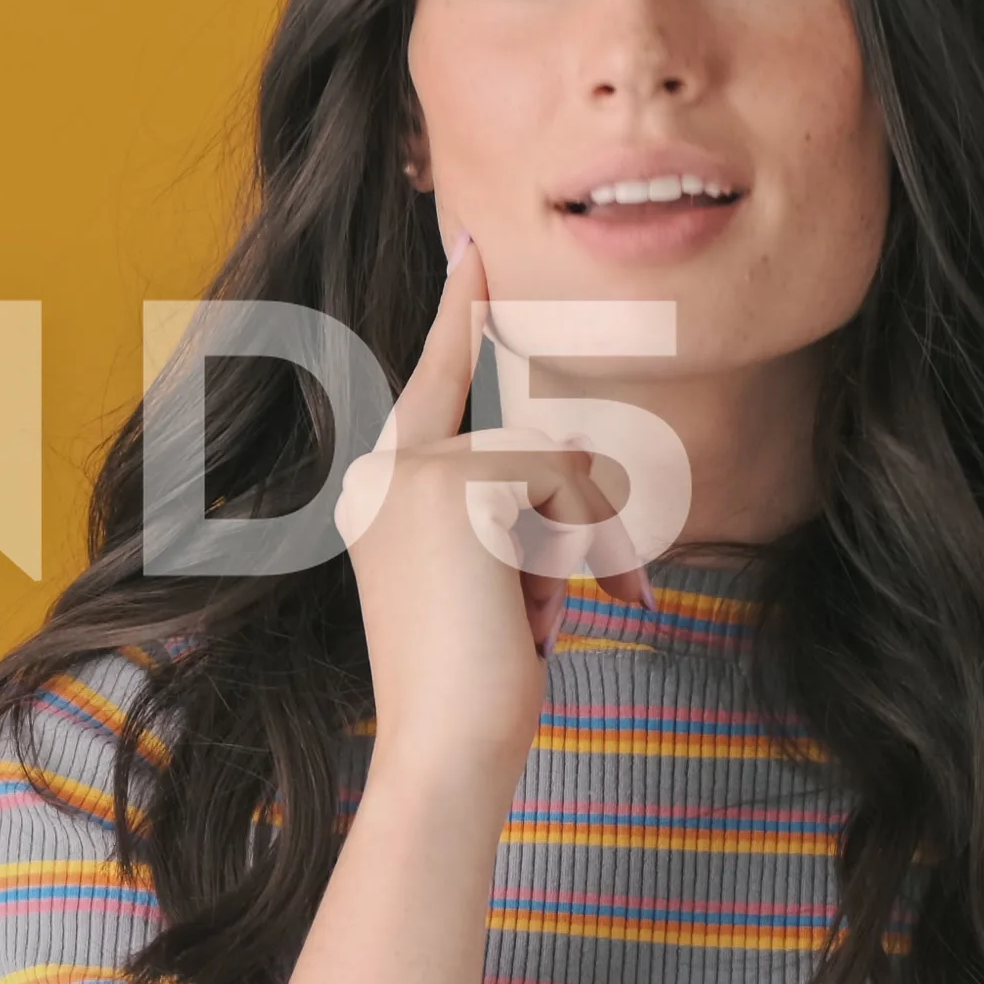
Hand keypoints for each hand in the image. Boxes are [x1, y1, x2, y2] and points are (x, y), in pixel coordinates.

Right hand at [333, 233, 652, 792]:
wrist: (444, 743)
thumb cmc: (472, 685)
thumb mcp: (485, 582)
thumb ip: (500, 511)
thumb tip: (571, 456)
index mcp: (383, 491)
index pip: (430, 377)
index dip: (457, 307)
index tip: (472, 241)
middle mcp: (387, 469)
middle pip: (530, 442)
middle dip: (578, 525)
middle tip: (600, 582)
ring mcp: (417, 471)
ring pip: (554, 466)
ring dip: (577, 551)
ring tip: (540, 623)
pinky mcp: (460, 483)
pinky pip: (563, 485)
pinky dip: (578, 552)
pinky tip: (536, 615)